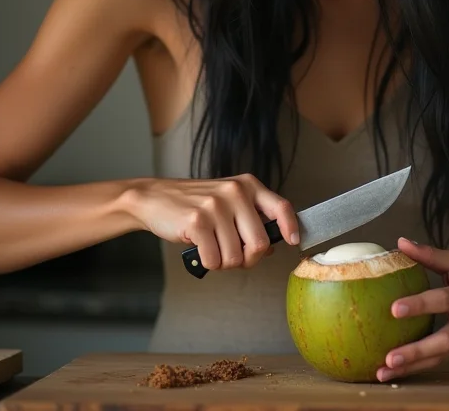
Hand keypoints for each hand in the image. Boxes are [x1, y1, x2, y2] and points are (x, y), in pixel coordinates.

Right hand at [124, 174, 299, 270]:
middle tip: (232, 255)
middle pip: (259, 243)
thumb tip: (272, 246)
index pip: (281, 207)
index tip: (293, 241)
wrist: (155, 198)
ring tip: (212, 247)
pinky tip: (200, 249)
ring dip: (223, 262)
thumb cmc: (194, 204)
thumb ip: (251, 220)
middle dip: (247, 259)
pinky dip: (208, 263)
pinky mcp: (197, 221)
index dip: (290, 227)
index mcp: (247, 185)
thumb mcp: (228, 203)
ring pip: (236, 256)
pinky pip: (214, 260)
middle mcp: (235, 192)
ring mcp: (216, 205)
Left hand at [377, 237, 448, 382]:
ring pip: (442, 356)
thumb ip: (428, 253)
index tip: (394, 309)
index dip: (419, 305)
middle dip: (417, 351)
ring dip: (414, 366)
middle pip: (445, 340)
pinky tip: (398, 371)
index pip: (443, 299)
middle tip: (389, 358)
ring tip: (385, 372)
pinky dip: (420, 366)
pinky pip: (442, 359)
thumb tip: (401, 242)